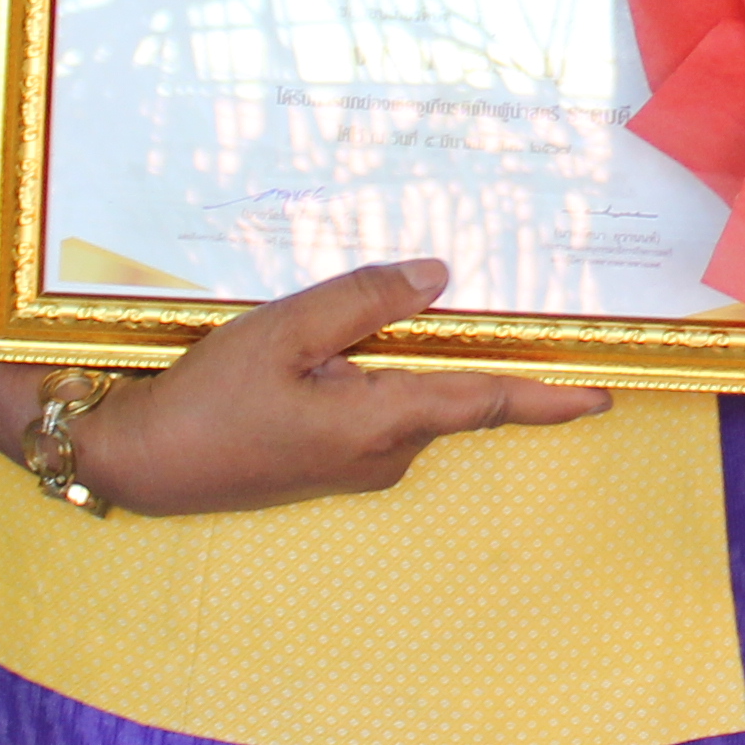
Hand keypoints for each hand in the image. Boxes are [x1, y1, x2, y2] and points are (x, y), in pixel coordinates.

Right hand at [74, 259, 609, 514]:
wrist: (141, 464)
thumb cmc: (207, 400)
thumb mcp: (283, 332)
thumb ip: (363, 301)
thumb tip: (438, 278)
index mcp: (383, 423)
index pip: (488, 402)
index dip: (550, 396)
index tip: (603, 395)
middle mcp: (383, 455)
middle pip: (457, 399)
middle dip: (491, 362)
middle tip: (526, 314)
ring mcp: (356, 466)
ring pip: (415, 403)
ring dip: (428, 364)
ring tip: (429, 308)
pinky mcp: (329, 463)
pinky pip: (380, 413)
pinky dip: (389, 377)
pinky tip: (362, 343)